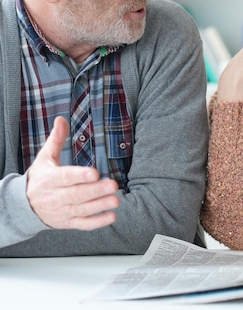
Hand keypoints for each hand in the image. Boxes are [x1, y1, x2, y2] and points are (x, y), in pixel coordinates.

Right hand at [26, 116, 119, 230]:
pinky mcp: (68, 222)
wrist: (24, 205)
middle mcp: (55, 197)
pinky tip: (111, 216)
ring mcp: (62, 211)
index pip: (65, 177)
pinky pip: (83, 224)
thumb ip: (56, 140)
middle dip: (95, 191)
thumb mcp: (45, 158)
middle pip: (76, 194)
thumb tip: (61, 119)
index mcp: (50, 179)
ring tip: (116, 200)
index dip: (80, 175)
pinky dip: (97, 222)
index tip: (95, 172)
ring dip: (99, 205)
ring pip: (81, 209)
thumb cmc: (40, 178)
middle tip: (114, 185)